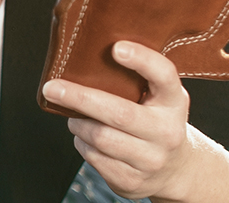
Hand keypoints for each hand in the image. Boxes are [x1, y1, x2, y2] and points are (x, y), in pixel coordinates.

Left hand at [41, 40, 195, 200]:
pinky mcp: (132, 180)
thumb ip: (137, 79)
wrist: (176, 169)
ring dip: (78, 125)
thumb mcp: (159, 98)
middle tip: (52, 88)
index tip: (116, 48)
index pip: (164, 75)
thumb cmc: (156, 121)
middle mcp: (167, 131)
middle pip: (119, 113)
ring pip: (100, 137)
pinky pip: (94, 158)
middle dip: (80, 98)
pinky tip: (86, 138)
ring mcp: (151, 159)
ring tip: (75, 118)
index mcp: (174, 101)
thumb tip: (85, 60)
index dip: (142, 60)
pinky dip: (82, 144)